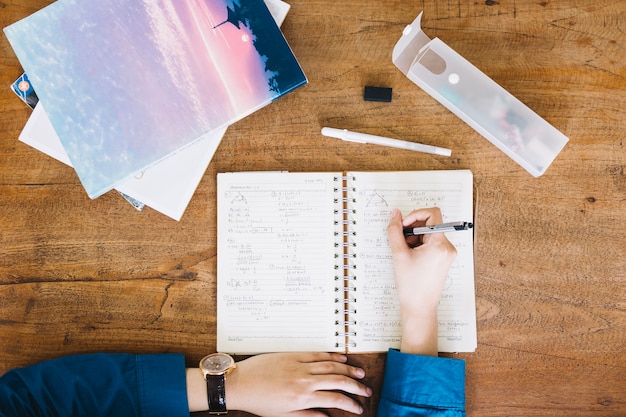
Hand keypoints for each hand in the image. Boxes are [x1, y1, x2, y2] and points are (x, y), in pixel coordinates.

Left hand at [226, 352, 371, 415]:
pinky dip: (332, 355)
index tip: (359, 407)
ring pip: (332, 365)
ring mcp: (300, 365)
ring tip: (360, 373)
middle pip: (339, 380)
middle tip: (366, 390)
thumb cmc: (259, 401)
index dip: (351, 404)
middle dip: (356, 386)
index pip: (335, 399)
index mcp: (303, 398)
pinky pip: (318, 354)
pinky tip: (341, 358)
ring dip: (348, 369)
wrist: (241, 383)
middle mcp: (305, 380)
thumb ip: (308, 416)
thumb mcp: (284, 416)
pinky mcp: (294, 355)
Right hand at [387, 207, 456, 355]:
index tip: (404, 225)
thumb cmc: (411, 285)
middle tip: (401, 242)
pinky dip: (419, 245)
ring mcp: (447, 253)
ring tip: (405, 254)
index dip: (416, 214)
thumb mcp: (399, 254)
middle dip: (413, 230)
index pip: (433, 214)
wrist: (419, 307)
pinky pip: (431, 243)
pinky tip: (411, 258)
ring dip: (414, 238)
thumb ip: (395, 231)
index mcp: (440, 244)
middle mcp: (448, 247)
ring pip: (429, 234)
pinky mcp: (444, 258)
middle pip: (429, 224)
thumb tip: (395, 215)